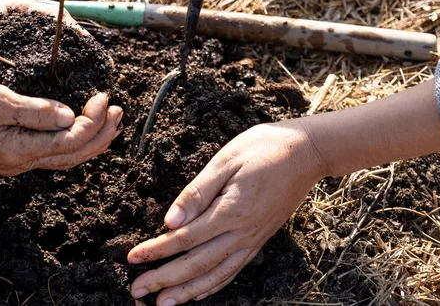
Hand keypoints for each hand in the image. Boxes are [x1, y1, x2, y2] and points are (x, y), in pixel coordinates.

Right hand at [0, 75, 122, 175]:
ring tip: (110, 120)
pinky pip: (50, 153)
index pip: (71, 141)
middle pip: (73, 155)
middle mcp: (19, 162)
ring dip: (90, 140)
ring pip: (63, 157)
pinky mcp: (8, 154)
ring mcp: (13, 161)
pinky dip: (71, 142)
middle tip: (120, 111)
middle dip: (102, 135)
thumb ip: (35, 112)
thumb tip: (71, 118)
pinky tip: (78, 129)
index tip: (105, 97)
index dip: (94, 121)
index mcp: (18, 150)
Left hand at [128, 122, 325, 303]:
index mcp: (230, 211)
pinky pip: (234, 269)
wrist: (306, 152)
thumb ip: (196, 193)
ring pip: (216, 274)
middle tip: (137, 291)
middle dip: (164, 279)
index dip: (156, 251)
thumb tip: (169, 222)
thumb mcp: (224, 161)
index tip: (132, 260)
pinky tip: (199, 293)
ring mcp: (252, 239)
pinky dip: (214, 285)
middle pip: (196, 264)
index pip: (184, 238)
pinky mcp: (260, 239)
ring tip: (162, 303)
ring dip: (187, 291)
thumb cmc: (262, 148)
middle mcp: (242, 232)